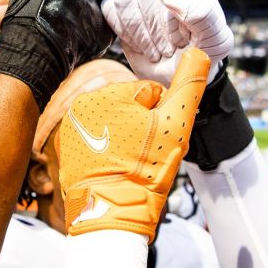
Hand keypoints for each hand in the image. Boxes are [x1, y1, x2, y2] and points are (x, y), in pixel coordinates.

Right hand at [0, 0, 124, 108]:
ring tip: (37, 27)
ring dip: (33, 9)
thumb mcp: (37, 33)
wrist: (0, 88)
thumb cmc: (23, 63)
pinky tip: (21, 30)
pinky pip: (9, 10)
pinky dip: (20, 19)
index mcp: (4, 2)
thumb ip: (47, 14)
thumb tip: (81, 3)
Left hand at [56, 49, 209, 241]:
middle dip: (143, 128)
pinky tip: (115, 169)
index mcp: (108, 92)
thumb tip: (199, 51)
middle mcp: (83, 104)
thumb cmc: (146, 170)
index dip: (162, 118)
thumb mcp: (177, 125)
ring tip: (130, 164)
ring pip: (115, 125)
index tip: (158, 142)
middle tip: (146, 156)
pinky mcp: (67, 149)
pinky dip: (108, 152)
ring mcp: (72, 127)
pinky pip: (98, 142)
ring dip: (127, 140)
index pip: (150, 93)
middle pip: (131, 108)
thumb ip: (190, 85)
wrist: (112, 215)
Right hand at [102, 0, 231, 84]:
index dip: (169, 20)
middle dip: (154, 28)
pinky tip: (142, 44)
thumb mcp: (215, 40)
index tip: (180, 41)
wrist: (181, 69)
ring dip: (140, 34)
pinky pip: (111, 9)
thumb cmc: (202, 52)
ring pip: (125, 0)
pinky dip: (125, 33)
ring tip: (156, 50)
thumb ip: (200, 14)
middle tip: (167, 50)